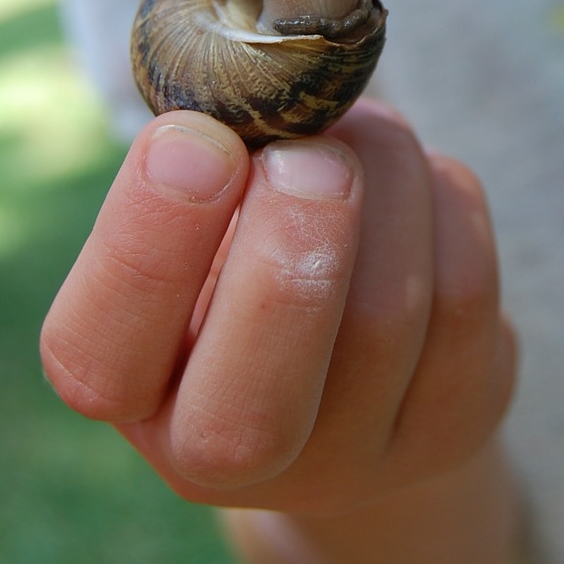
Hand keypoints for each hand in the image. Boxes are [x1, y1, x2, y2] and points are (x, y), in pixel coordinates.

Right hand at [41, 100, 515, 515]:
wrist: (350, 356)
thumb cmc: (245, 249)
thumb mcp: (201, 213)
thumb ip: (212, 170)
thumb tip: (272, 104)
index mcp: (130, 391)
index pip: (99, 356)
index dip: (151, 240)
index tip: (199, 137)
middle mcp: (224, 456)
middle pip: (254, 403)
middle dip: (292, 242)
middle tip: (309, 153)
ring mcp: (350, 459)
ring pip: (385, 316)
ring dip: (384, 180)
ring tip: (365, 132)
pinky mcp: (450, 427)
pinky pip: (465, 293)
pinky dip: (443, 200)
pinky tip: (416, 182)